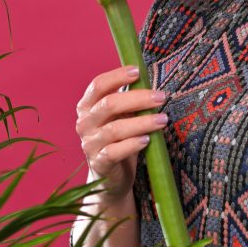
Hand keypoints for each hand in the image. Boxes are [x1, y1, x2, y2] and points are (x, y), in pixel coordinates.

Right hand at [75, 64, 168, 200]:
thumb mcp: (122, 116)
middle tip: (160, 97)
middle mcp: (84, 123)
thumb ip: (129, 101)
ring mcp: (89, 144)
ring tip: (162, 119)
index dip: (117, 76)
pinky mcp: (99, 163)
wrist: (112, 175)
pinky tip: (148, 140)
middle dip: (138, 98)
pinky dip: (132, 144)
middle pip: (109, 104)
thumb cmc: (119, 139)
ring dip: (142, 122)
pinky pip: (115, 151)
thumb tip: (147, 79)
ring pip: (115, 129)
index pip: (98, 85)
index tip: (138, 71)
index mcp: (87, 106)